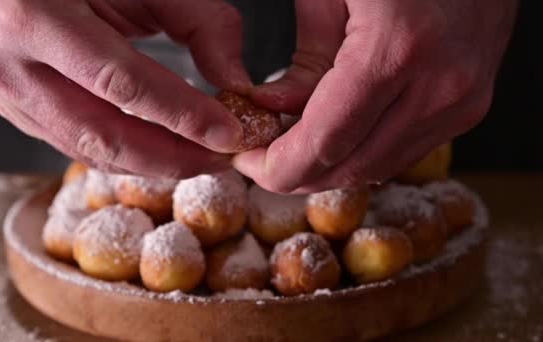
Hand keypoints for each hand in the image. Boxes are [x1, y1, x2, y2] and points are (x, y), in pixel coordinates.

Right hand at [0, 0, 250, 177]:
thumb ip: (201, 24)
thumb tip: (236, 84)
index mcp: (36, 18)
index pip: (120, 82)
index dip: (180, 114)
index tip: (227, 134)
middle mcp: (11, 64)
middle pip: (103, 132)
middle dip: (170, 157)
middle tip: (219, 159)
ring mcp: (10, 97)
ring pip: (92, 152)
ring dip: (154, 164)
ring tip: (201, 159)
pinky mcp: (21, 115)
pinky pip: (82, 149)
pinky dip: (129, 157)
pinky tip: (165, 153)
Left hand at [234, 0, 517, 192]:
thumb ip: (304, 61)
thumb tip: (275, 111)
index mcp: (395, 47)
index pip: (324, 142)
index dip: (278, 167)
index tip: (248, 163)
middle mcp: (438, 85)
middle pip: (349, 168)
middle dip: (297, 176)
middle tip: (262, 162)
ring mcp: (460, 102)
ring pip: (377, 169)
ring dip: (329, 170)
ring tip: (294, 151)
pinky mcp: (469, 108)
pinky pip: (403, 153)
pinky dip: (363, 156)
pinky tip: (337, 141)